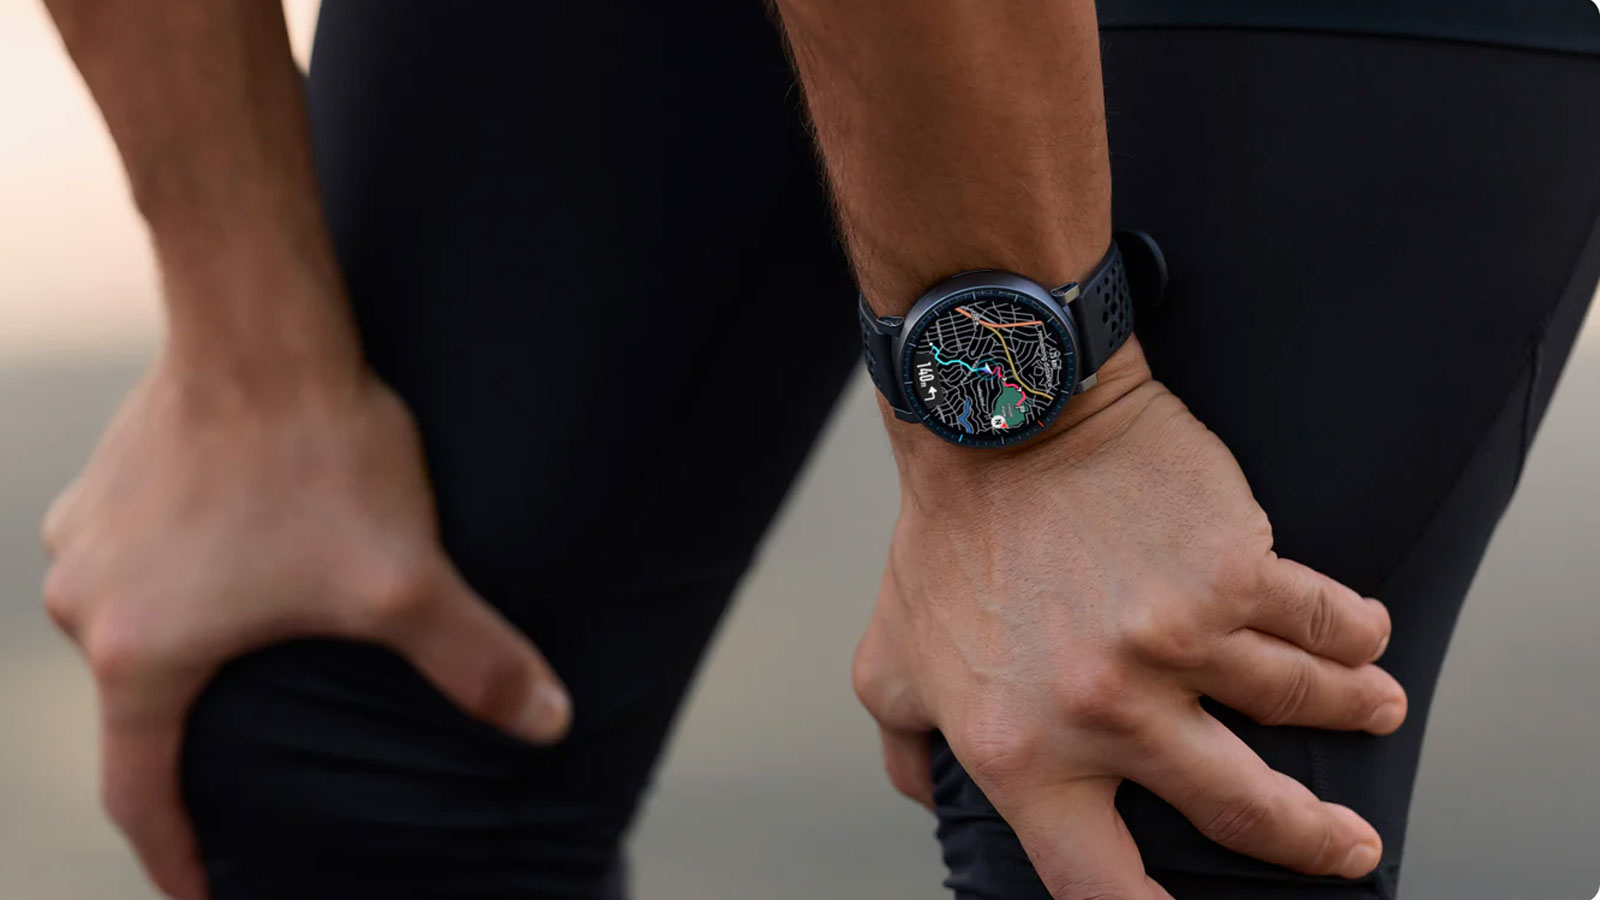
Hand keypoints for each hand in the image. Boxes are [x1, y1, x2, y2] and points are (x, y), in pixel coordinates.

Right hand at [40, 355, 571, 899]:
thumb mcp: (404, 581)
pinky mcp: (108, 483)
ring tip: (259, 652)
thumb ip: (475, 661)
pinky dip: (183, 582)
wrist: (263, 326)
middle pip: (142, 704)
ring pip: (141, 624)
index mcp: (141, 655)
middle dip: (198, 739)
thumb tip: (551, 724)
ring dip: (190, 647)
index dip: (177, 853)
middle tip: (252, 763)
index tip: (204, 888)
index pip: (141, 793)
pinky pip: (140, 561)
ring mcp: (88, 538)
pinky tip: (242, 567)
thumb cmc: (318, 459)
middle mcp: (91, 604)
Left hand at [853, 339, 1405, 898]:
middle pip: (1241, 813)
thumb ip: (908, 746)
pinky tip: (1367, 638)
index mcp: (1024, 753)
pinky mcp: (1232, 570)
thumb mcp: (894, 661)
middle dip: (1313, 842)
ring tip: (1377, 709)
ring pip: (1307, 707)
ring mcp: (1179, 642)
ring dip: (1357, 713)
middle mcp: (1106, 713)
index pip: (1096, 881)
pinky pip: (1323, 621)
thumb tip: (929, 800)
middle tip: (1349, 848)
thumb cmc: (948, 542)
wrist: (1000, 417)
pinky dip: (1357, 634)